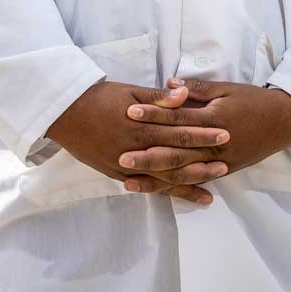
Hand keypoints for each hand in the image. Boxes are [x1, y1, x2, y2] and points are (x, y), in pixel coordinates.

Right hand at [45, 81, 230, 203]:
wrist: (64, 114)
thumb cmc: (99, 98)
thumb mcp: (130, 92)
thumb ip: (158, 98)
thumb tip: (184, 96)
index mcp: (140, 125)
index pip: (178, 131)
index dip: (202, 134)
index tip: (225, 134)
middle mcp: (133, 150)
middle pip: (174, 158)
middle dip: (201, 162)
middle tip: (226, 165)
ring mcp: (124, 166)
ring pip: (161, 178)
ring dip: (186, 183)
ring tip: (210, 190)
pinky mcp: (117, 174)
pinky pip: (145, 186)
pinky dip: (165, 192)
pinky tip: (181, 198)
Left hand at [117, 77, 290, 195]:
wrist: (283, 121)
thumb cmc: (254, 101)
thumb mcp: (228, 88)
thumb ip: (198, 89)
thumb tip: (170, 84)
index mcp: (214, 118)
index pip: (178, 117)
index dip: (154, 114)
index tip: (129, 112)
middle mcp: (215, 144)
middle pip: (176, 151)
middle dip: (147, 155)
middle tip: (120, 156)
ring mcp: (219, 161)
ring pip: (183, 172)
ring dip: (156, 177)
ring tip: (128, 179)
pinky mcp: (222, 172)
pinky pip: (195, 182)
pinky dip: (175, 188)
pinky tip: (156, 190)